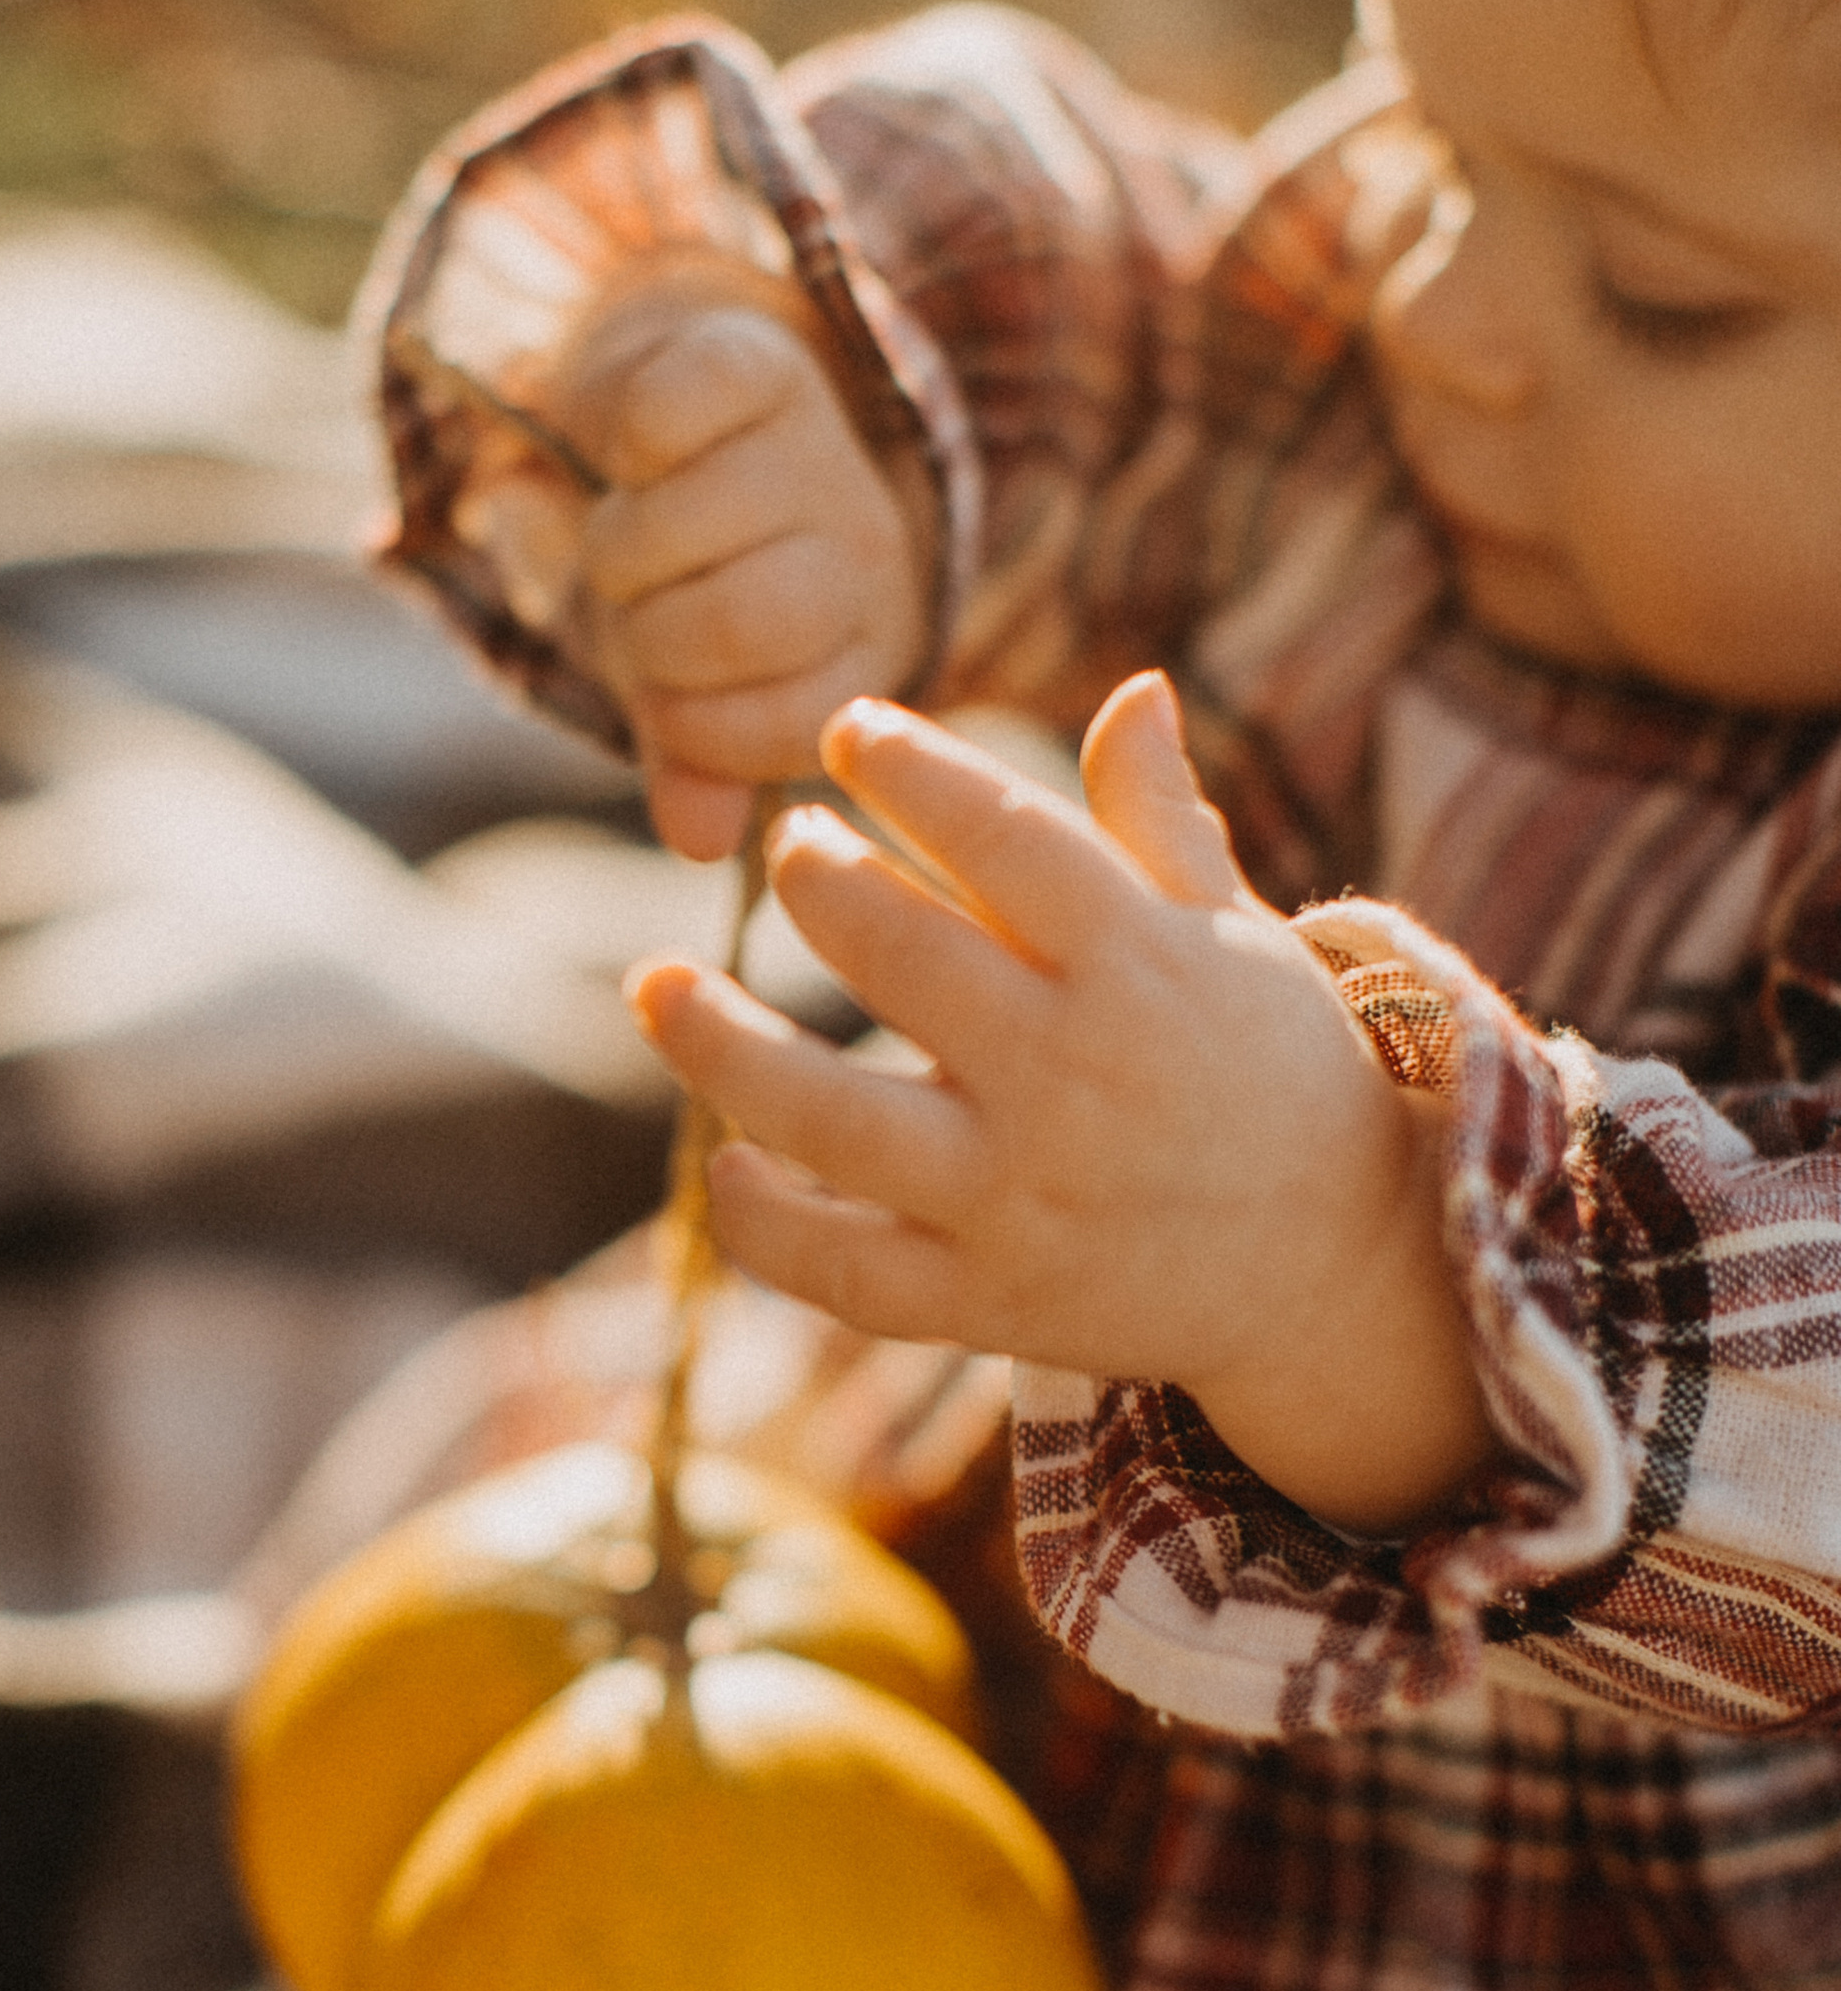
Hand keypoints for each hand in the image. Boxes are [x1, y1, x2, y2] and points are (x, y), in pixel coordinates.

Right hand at [539, 260, 930, 860]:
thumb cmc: (690, 576)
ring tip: (624, 539)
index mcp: (861, 645)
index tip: (662, 694)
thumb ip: (696, 758)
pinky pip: (663, 420)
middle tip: (630, 609)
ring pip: (693, 522)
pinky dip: (624, 447)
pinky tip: (634, 455)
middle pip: (743, 619)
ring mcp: (815, 453)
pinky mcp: (757, 366)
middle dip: (650, 631)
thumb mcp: (693, 683)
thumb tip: (698, 837)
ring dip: (623, 545)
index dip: (687, 723)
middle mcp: (860, 548)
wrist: (686, 416)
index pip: (776, 725)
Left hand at [626, 675, 1494, 1534]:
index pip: (1003, 837)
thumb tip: (1130, 688)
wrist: (1334, 1265)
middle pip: (900, 957)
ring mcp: (1022, 1201)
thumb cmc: (1268, 1069)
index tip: (844, 732)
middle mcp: (1075, 1081)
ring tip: (656, 984)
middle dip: (817, 879)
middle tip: (790, 844)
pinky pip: (841, 1268)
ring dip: (721, 1044)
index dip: (908, 768)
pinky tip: (727, 1158)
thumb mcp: (1236, 938)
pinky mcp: (986, 1302)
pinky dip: (765, 1221)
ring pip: (830, 1118)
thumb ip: (1159, 822)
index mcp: (1144, 968)